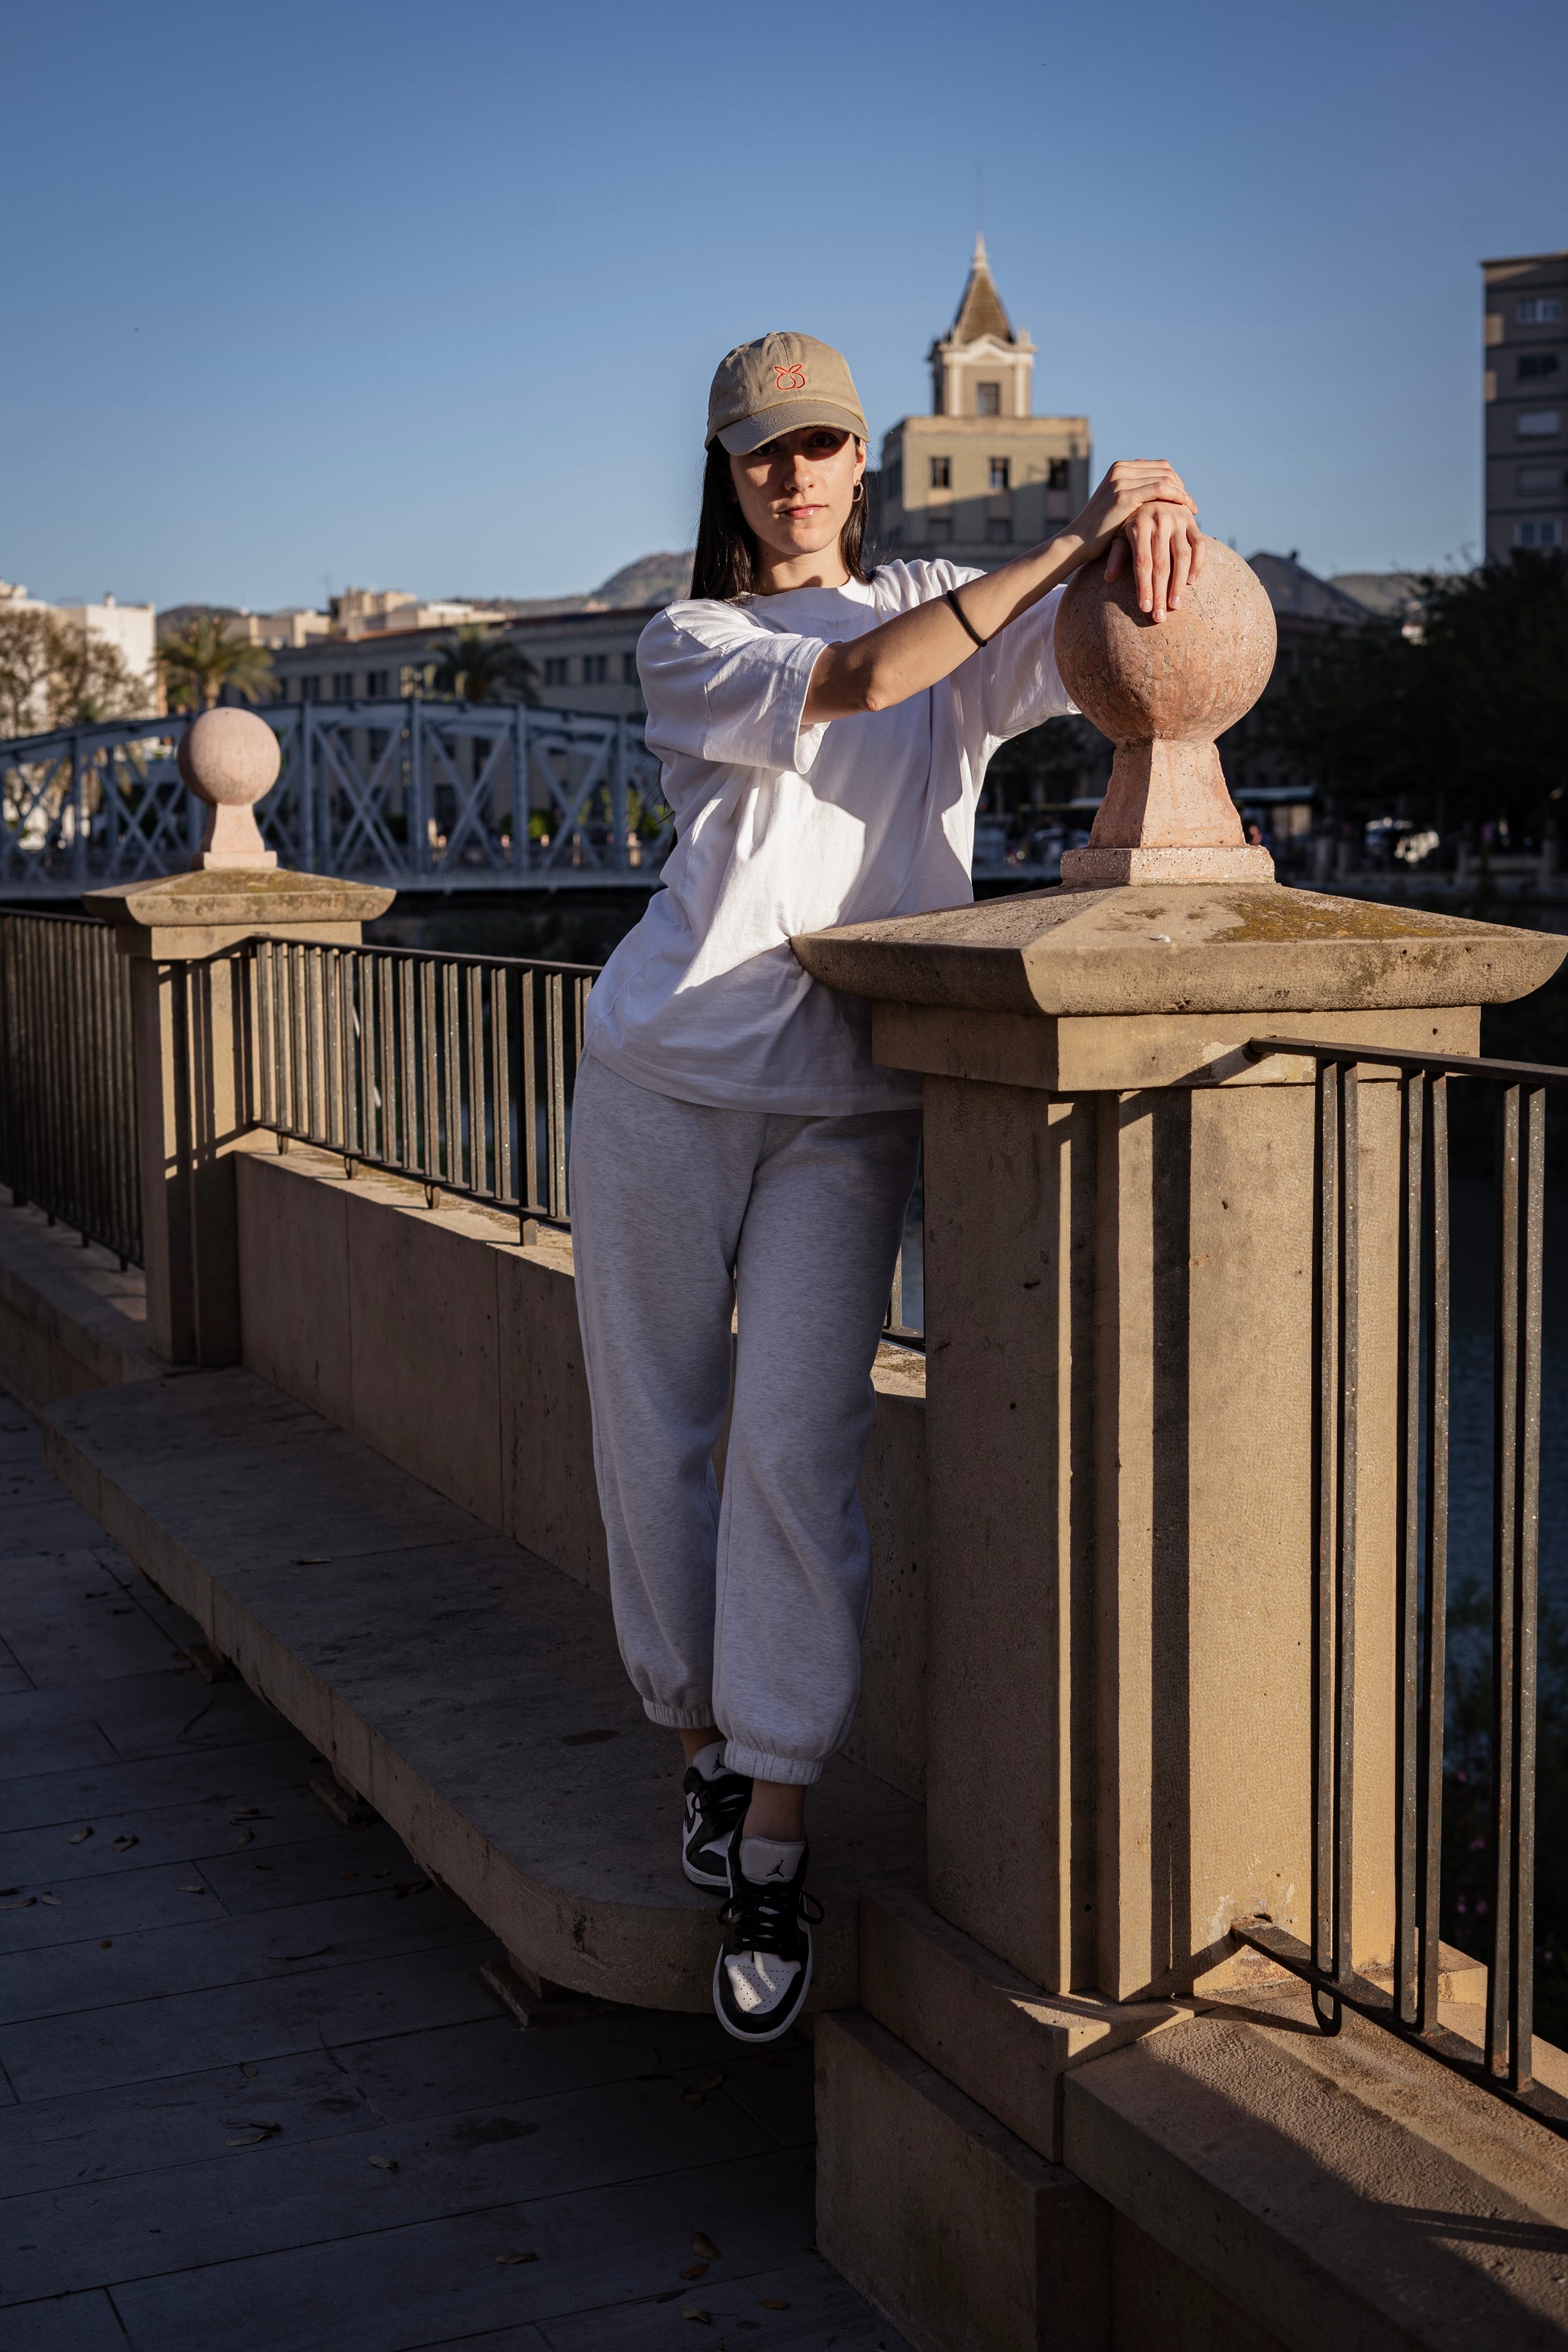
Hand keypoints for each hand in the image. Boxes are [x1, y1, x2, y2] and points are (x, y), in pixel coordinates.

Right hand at [1068, 459, 1194, 558]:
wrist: (1077, 541)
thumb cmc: (1099, 530)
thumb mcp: (1118, 505)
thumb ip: (1135, 493)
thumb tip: (1159, 492)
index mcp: (1120, 467)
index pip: (1159, 466)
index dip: (1176, 481)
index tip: (1185, 498)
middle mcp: (1120, 469)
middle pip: (1164, 469)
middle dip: (1181, 486)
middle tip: (1191, 505)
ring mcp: (1121, 480)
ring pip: (1164, 478)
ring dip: (1182, 492)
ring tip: (1191, 509)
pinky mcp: (1123, 495)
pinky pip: (1159, 489)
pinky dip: (1176, 497)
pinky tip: (1184, 509)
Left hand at [1105, 501, 1205, 623]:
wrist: (1154, 494)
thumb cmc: (1132, 521)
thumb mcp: (1120, 535)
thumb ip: (1116, 555)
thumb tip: (1108, 577)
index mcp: (1138, 525)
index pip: (1142, 562)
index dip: (1144, 587)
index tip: (1145, 609)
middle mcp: (1159, 520)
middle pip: (1161, 564)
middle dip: (1160, 593)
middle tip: (1159, 617)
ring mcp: (1178, 519)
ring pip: (1182, 556)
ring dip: (1179, 584)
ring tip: (1175, 606)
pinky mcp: (1192, 520)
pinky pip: (1199, 544)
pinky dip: (1198, 563)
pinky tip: (1191, 582)